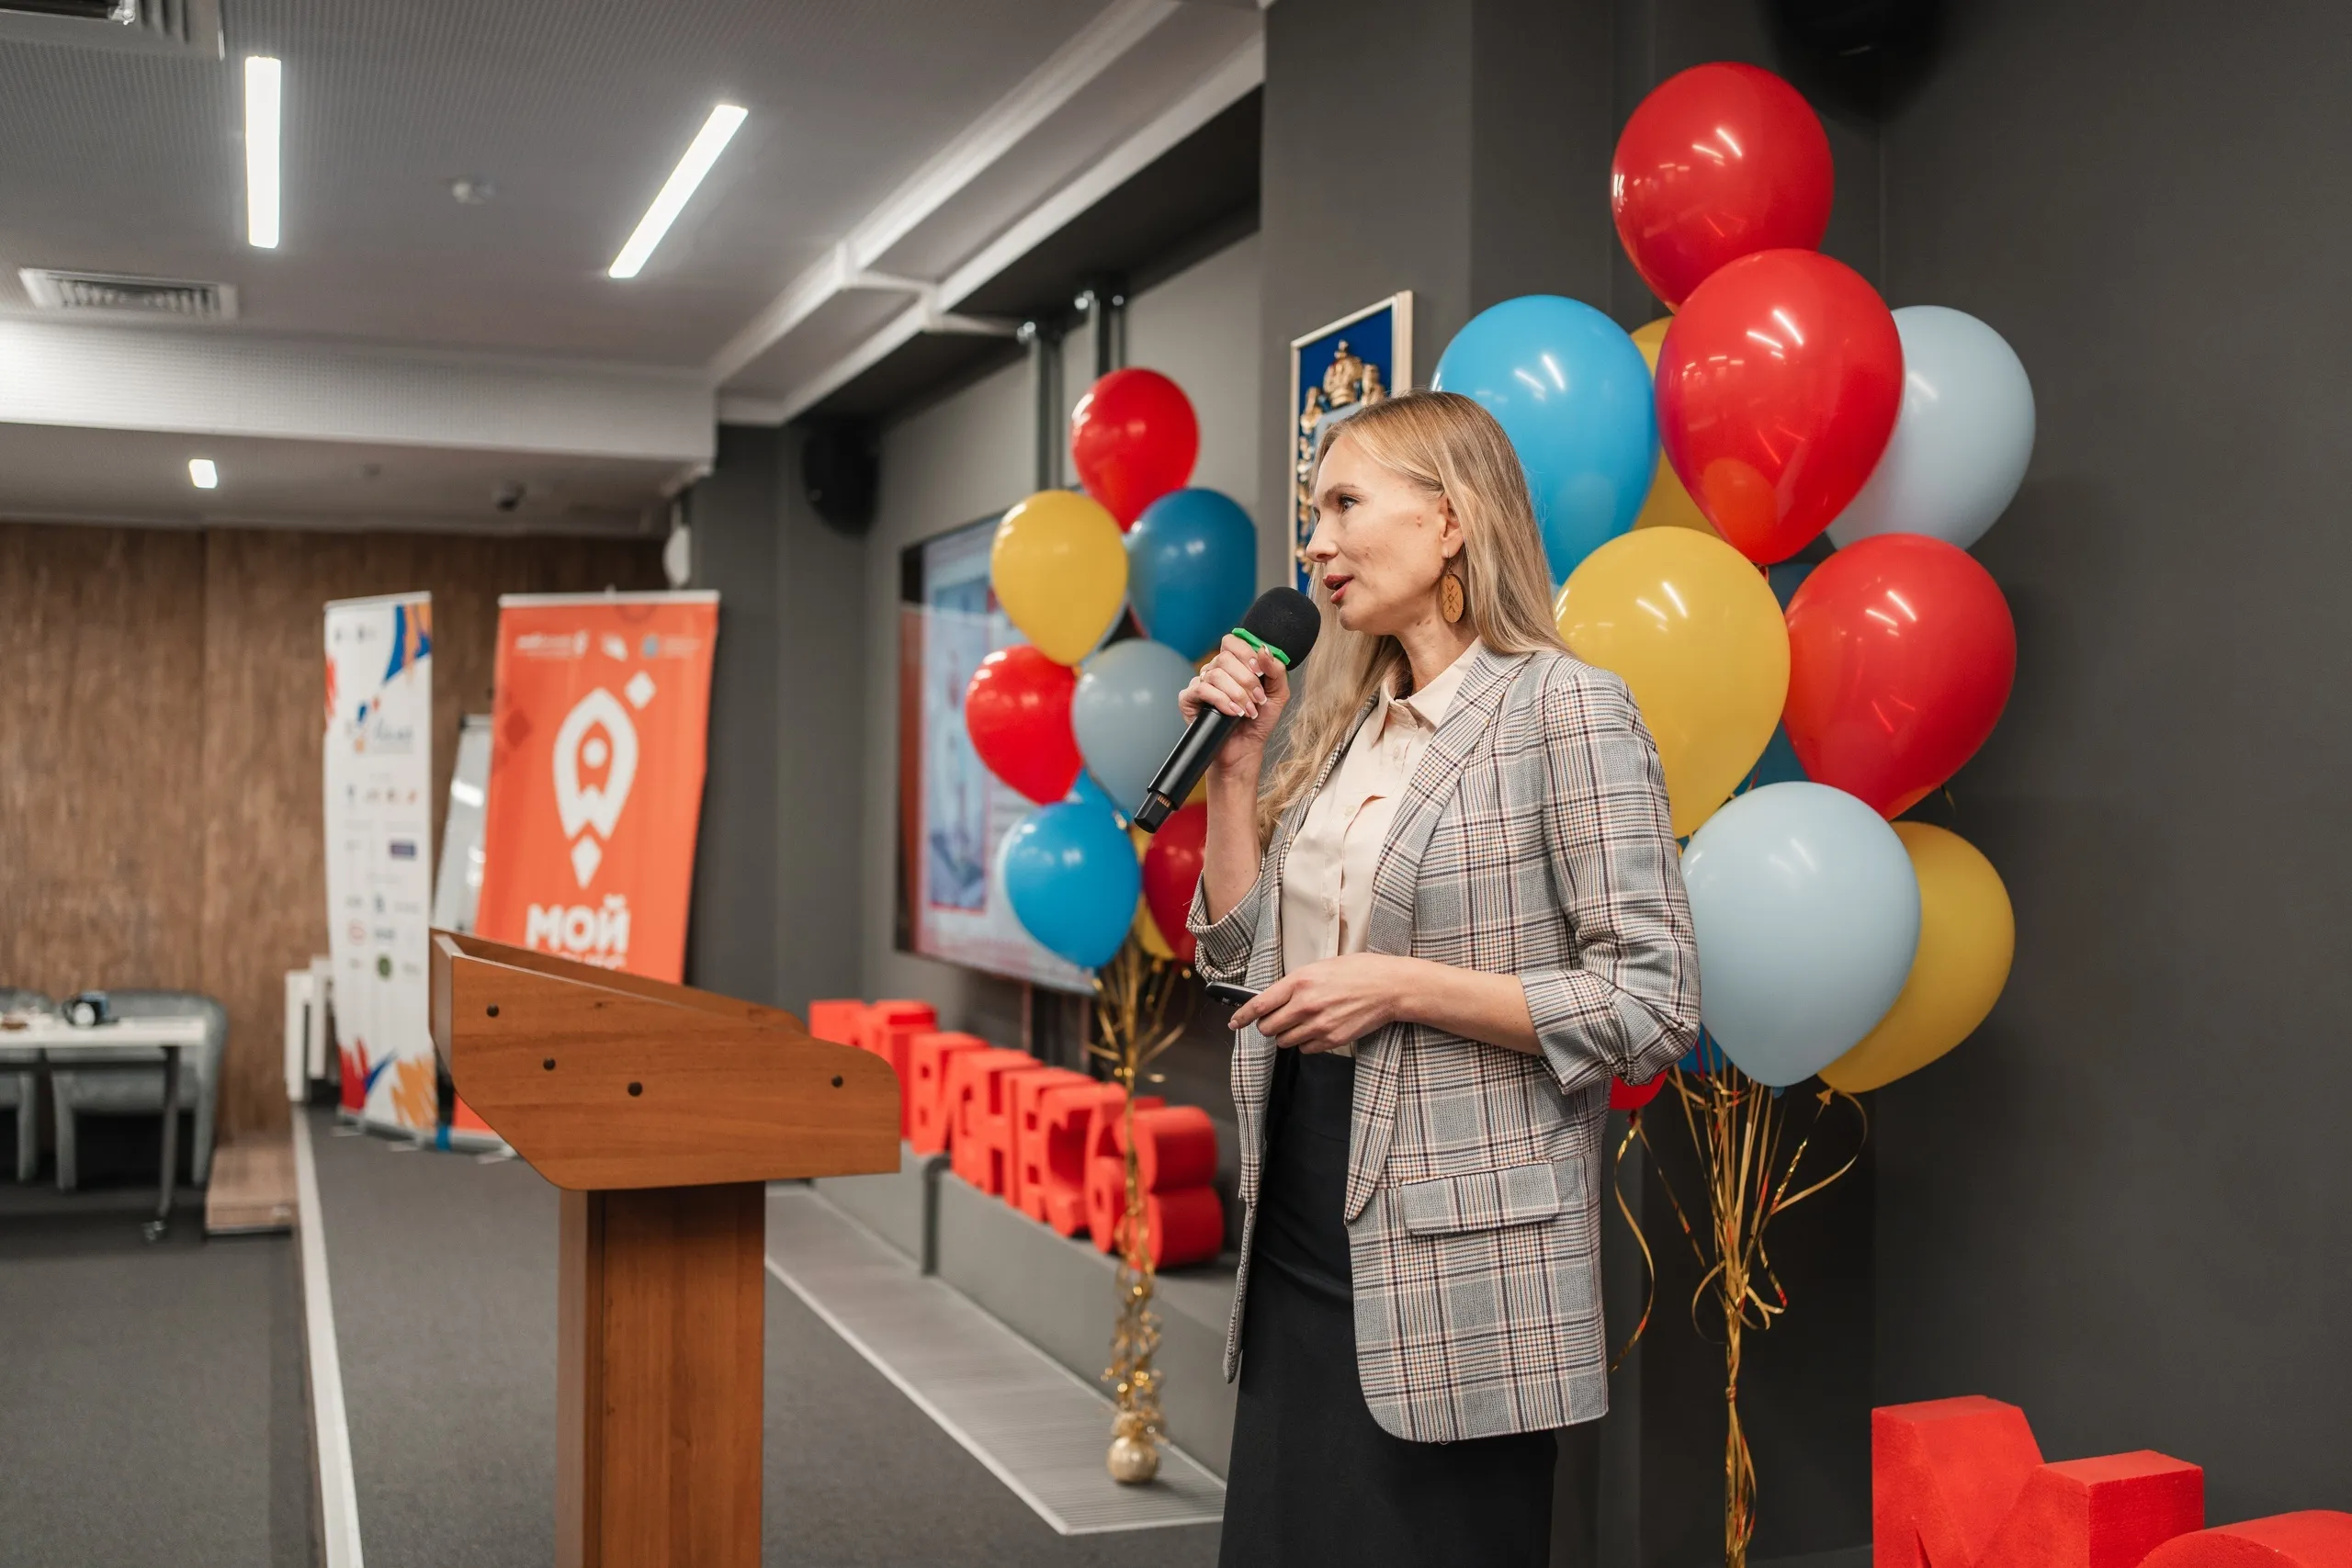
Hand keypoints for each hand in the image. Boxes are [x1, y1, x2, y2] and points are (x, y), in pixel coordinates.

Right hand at [1177, 634, 1290, 770]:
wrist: (1245, 748)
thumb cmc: (1259, 721)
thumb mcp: (1277, 694)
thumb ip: (1276, 670)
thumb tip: (1264, 650)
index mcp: (1234, 664)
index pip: (1232, 642)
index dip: (1246, 653)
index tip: (1259, 671)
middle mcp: (1215, 670)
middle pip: (1225, 658)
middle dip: (1246, 680)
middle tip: (1257, 698)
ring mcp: (1200, 683)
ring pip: (1215, 674)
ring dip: (1237, 694)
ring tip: (1247, 710)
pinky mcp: (1188, 698)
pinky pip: (1202, 689)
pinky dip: (1221, 700)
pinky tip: (1232, 712)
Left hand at [1230, 954, 1409, 1053]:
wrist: (1389, 987)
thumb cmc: (1359, 972)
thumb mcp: (1320, 967)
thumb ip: (1295, 984)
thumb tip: (1274, 998)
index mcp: (1300, 982)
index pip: (1259, 1005)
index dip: (1242, 1016)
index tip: (1235, 1022)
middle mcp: (1305, 1005)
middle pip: (1268, 1027)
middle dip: (1267, 1025)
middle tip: (1276, 1019)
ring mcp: (1318, 1025)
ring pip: (1284, 1041)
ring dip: (1287, 1035)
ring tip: (1302, 1022)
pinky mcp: (1332, 1039)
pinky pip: (1305, 1049)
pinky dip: (1305, 1043)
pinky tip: (1317, 1029)